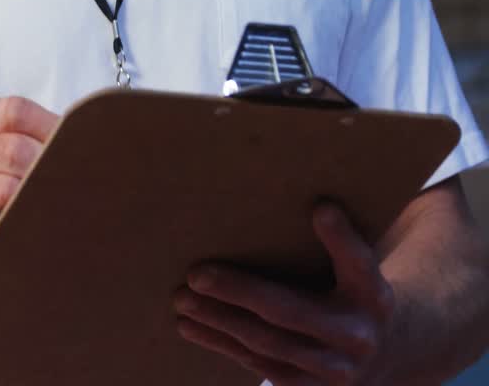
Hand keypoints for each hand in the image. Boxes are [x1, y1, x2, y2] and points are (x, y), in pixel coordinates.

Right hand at [0, 97, 57, 321]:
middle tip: (67, 198)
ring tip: (43, 223)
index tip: (75, 156)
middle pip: (14, 149)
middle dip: (48, 174)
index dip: (53, 132)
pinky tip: (18, 245)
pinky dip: (15, 239)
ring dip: (34, 209)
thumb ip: (38, 144)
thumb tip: (89, 135)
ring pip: (6, 188)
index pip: (14, 111)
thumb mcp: (11, 168)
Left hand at [176, 204, 395, 384]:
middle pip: (291, 311)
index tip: (321, 208)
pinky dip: (222, 344)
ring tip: (183, 300)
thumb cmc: (354, 295)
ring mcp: (335, 369)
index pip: (359, 262)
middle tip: (196, 274)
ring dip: (219, 321)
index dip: (341, 237)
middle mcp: (358, 334)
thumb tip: (308, 202)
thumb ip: (336, 243)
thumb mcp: (357, 271)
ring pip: (268, 344)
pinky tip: (190, 326)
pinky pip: (260, 366)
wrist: (389, 354)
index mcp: (373, 294)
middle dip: (239, 293)